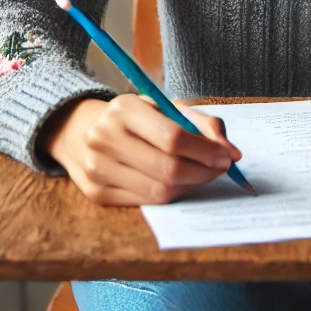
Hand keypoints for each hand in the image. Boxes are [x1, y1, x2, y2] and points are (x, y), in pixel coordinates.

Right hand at [42, 95, 240, 206]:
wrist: (79, 130)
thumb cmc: (133, 119)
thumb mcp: (164, 107)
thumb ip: (202, 123)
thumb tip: (232, 152)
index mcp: (124, 108)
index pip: (173, 137)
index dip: (206, 151)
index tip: (227, 157)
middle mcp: (104, 137)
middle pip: (168, 169)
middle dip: (203, 173)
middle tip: (219, 169)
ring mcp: (97, 168)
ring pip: (159, 192)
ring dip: (189, 187)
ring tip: (199, 175)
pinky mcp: (96, 194)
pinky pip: (145, 203)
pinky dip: (168, 196)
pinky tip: (175, 184)